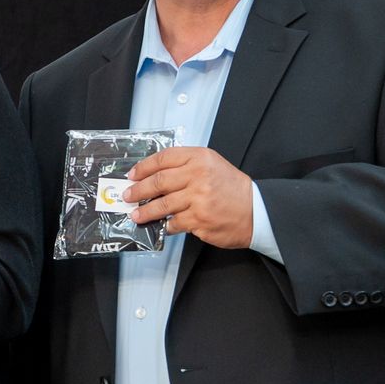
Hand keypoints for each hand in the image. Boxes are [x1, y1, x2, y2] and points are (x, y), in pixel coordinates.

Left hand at [126, 146, 254, 248]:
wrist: (256, 211)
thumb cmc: (232, 188)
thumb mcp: (212, 165)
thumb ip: (185, 166)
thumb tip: (153, 175)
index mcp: (200, 158)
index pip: (163, 159)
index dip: (143, 167)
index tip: (132, 175)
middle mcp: (198, 176)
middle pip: (158, 181)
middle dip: (138, 190)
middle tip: (128, 196)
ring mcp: (198, 199)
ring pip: (162, 205)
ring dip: (145, 211)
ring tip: (136, 214)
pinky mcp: (199, 220)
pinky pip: (174, 223)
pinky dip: (165, 225)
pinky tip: (161, 225)